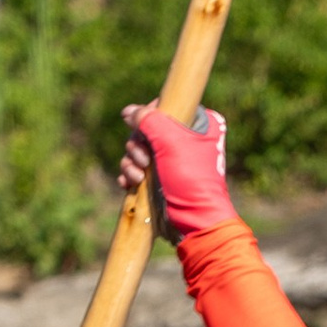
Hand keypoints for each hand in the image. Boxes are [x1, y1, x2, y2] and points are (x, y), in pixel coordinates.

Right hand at [119, 104, 235, 243]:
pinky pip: (137, 168)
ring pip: (138, 149)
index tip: (146, 130)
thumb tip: (128, 112)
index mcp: (198, 125)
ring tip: (138, 178)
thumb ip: (147, 119)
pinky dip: (130, 174)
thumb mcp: (169, 141)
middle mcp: (185, 140)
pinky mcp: (161, 179)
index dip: (149, 116)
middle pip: (146, 128)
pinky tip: (128, 183)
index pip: (165, 106)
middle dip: (138, 145)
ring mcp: (171, 160)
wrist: (195, 220)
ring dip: (131, 162)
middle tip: (145, 161)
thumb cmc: (189, 178)